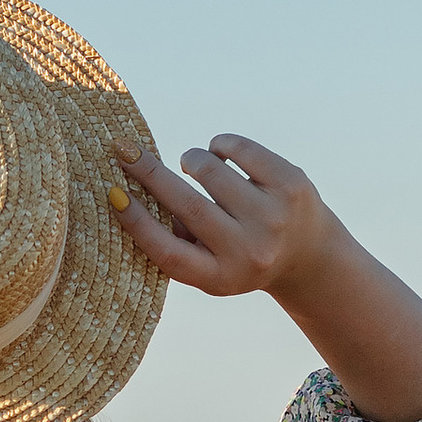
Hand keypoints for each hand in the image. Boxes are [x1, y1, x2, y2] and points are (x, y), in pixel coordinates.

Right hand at [114, 137, 340, 304]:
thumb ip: (174, 238)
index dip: (137, 222)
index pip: (169, 251)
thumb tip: (126, 193)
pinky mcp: (292, 185)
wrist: (309, 257)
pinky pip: (241, 149)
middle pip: (187, 206)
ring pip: (212, 170)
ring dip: (192, 158)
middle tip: (123, 150)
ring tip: (190, 162)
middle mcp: (249, 251)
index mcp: (220, 277)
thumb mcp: (209, 265)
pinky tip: (220, 151)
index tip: (113, 193)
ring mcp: (274, 217)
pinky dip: (221, 144)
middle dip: (148, 173)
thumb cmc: (239, 256)